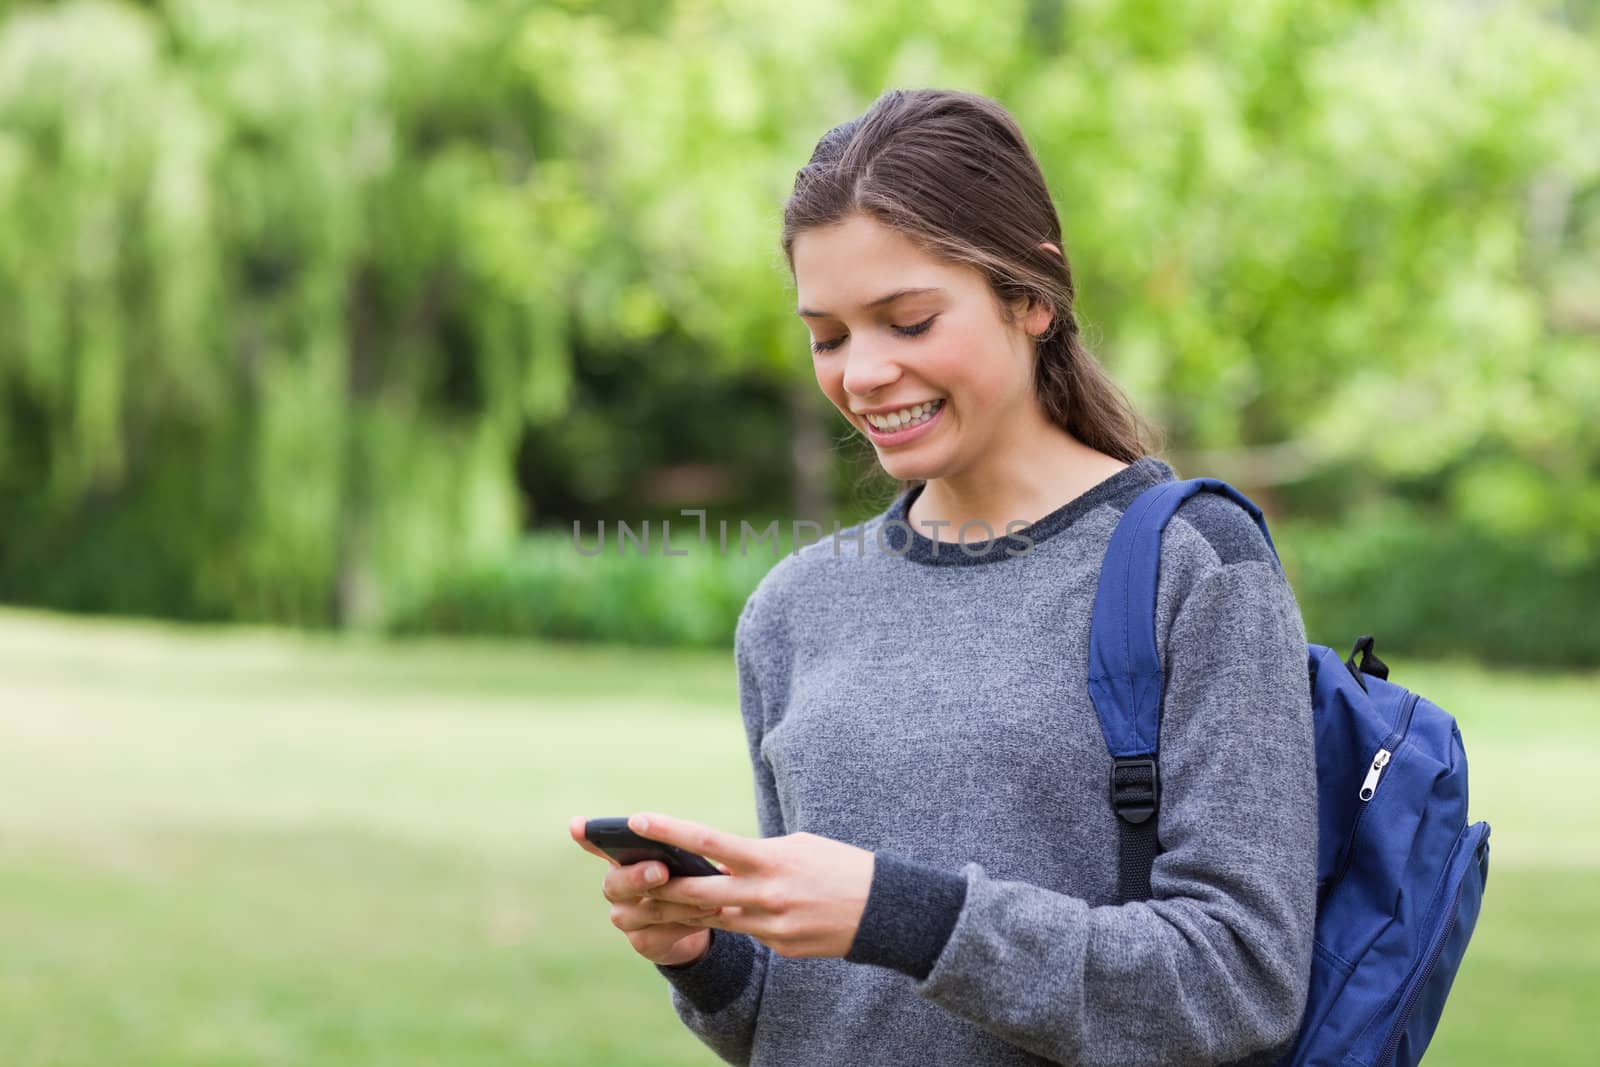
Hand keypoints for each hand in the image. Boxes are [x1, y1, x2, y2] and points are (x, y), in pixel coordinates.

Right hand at [568, 815, 724, 966]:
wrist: (692, 922)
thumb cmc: (684, 876)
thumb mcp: (682, 857)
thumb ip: (673, 849)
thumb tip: (680, 842)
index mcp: (621, 858)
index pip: (596, 844)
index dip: (586, 836)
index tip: (578, 824)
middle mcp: (614, 888)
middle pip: (617, 883)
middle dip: (640, 876)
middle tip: (662, 870)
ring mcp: (624, 917)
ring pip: (648, 910)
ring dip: (680, 903)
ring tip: (708, 897)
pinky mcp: (641, 942)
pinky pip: (663, 934)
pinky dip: (688, 923)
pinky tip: (710, 915)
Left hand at [616, 811, 875, 959]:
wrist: (884, 910)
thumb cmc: (838, 865)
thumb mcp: (797, 847)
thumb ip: (756, 855)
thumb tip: (721, 864)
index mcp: (770, 859)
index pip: (710, 842)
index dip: (671, 831)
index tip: (637, 819)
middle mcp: (766, 895)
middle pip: (697, 893)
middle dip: (658, 887)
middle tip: (626, 878)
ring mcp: (772, 926)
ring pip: (713, 919)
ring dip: (679, 912)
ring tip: (649, 904)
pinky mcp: (780, 947)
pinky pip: (746, 933)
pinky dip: (731, 921)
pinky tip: (720, 916)